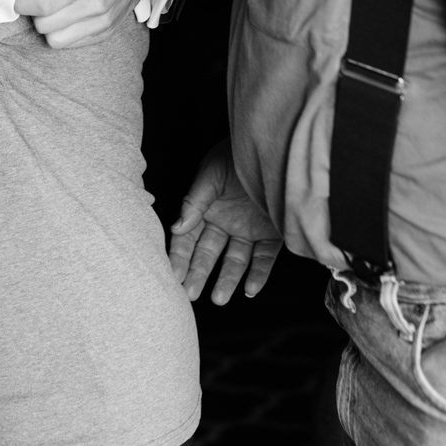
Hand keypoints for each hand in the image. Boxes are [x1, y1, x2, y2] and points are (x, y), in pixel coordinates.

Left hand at [16, 0, 154, 47]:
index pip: (44, 5)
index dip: (23, 5)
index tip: (18, 0)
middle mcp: (95, 5)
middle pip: (46, 26)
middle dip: (34, 15)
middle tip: (36, 2)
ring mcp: (103, 22)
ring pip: (57, 41)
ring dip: (48, 27)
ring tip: (51, 11)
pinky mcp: (106, 32)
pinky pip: (72, 43)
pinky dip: (63, 33)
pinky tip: (66, 16)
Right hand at [169, 139, 281, 304]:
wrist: (273, 146)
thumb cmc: (236, 155)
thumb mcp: (210, 174)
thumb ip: (195, 201)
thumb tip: (177, 227)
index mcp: (205, 208)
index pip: (187, 238)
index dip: (179, 256)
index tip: (173, 275)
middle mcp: (225, 222)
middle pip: (208, 253)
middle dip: (198, 273)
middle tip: (190, 293)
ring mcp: (248, 230)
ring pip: (235, 260)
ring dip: (227, 279)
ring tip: (219, 298)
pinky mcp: (272, 234)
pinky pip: (265, 258)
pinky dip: (258, 274)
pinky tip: (250, 289)